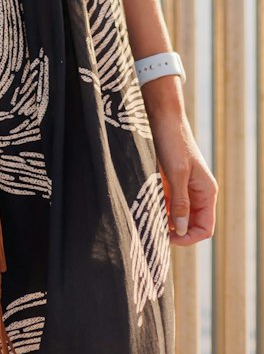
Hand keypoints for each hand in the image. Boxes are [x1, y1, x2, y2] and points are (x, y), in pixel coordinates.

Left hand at [147, 103, 216, 245]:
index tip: (168, 237)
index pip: (205, 228)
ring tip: (149, 220)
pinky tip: (147, 207)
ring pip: (179, 214)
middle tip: (155, 231)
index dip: (188, 237)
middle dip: (176, 231)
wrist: (162, 115)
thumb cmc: (172, 141)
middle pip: (192, 224)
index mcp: (206, 192)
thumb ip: (181, 203)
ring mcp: (184, 186)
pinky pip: (169, 202)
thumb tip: (181, 230)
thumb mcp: (177, 173)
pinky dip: (160, 207)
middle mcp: (198, 192)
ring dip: (166, 220)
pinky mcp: (171, 180)